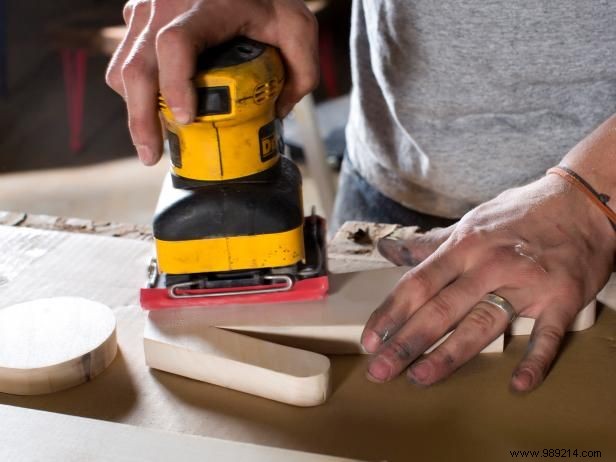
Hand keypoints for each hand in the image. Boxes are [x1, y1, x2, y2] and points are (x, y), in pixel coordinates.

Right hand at [106, 0, 318, 164]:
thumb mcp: (297, 27)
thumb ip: (302, 70)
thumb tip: (277, 111)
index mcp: (208, 5)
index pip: (176, 44)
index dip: (175, 85)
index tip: (186, 120)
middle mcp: (168, 4)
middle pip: (137, 66)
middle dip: (140, 118)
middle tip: (152, 154)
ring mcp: (147, 9)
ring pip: (123, 67)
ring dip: (133, 108)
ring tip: (151, 140)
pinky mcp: (138, 15)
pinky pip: (123, 58)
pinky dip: (133, 90)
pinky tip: (152, 109)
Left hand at [364, 175, 615, 391]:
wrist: (582, 202)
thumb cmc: (519, 215)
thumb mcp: (470, 223)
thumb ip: (429, 244)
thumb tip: (388, 250)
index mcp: (464, 245)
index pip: (418, 283)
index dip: (391, 313)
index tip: (370, 339)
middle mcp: (490, 264)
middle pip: (441, 309)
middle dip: (407, 342)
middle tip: (381, 371)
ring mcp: (526, 283)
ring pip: (482, 323)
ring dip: (451, 354)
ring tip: (422, 378)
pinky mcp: (562, 298)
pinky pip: (547, 334)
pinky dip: (535, 360)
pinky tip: (518, 384)